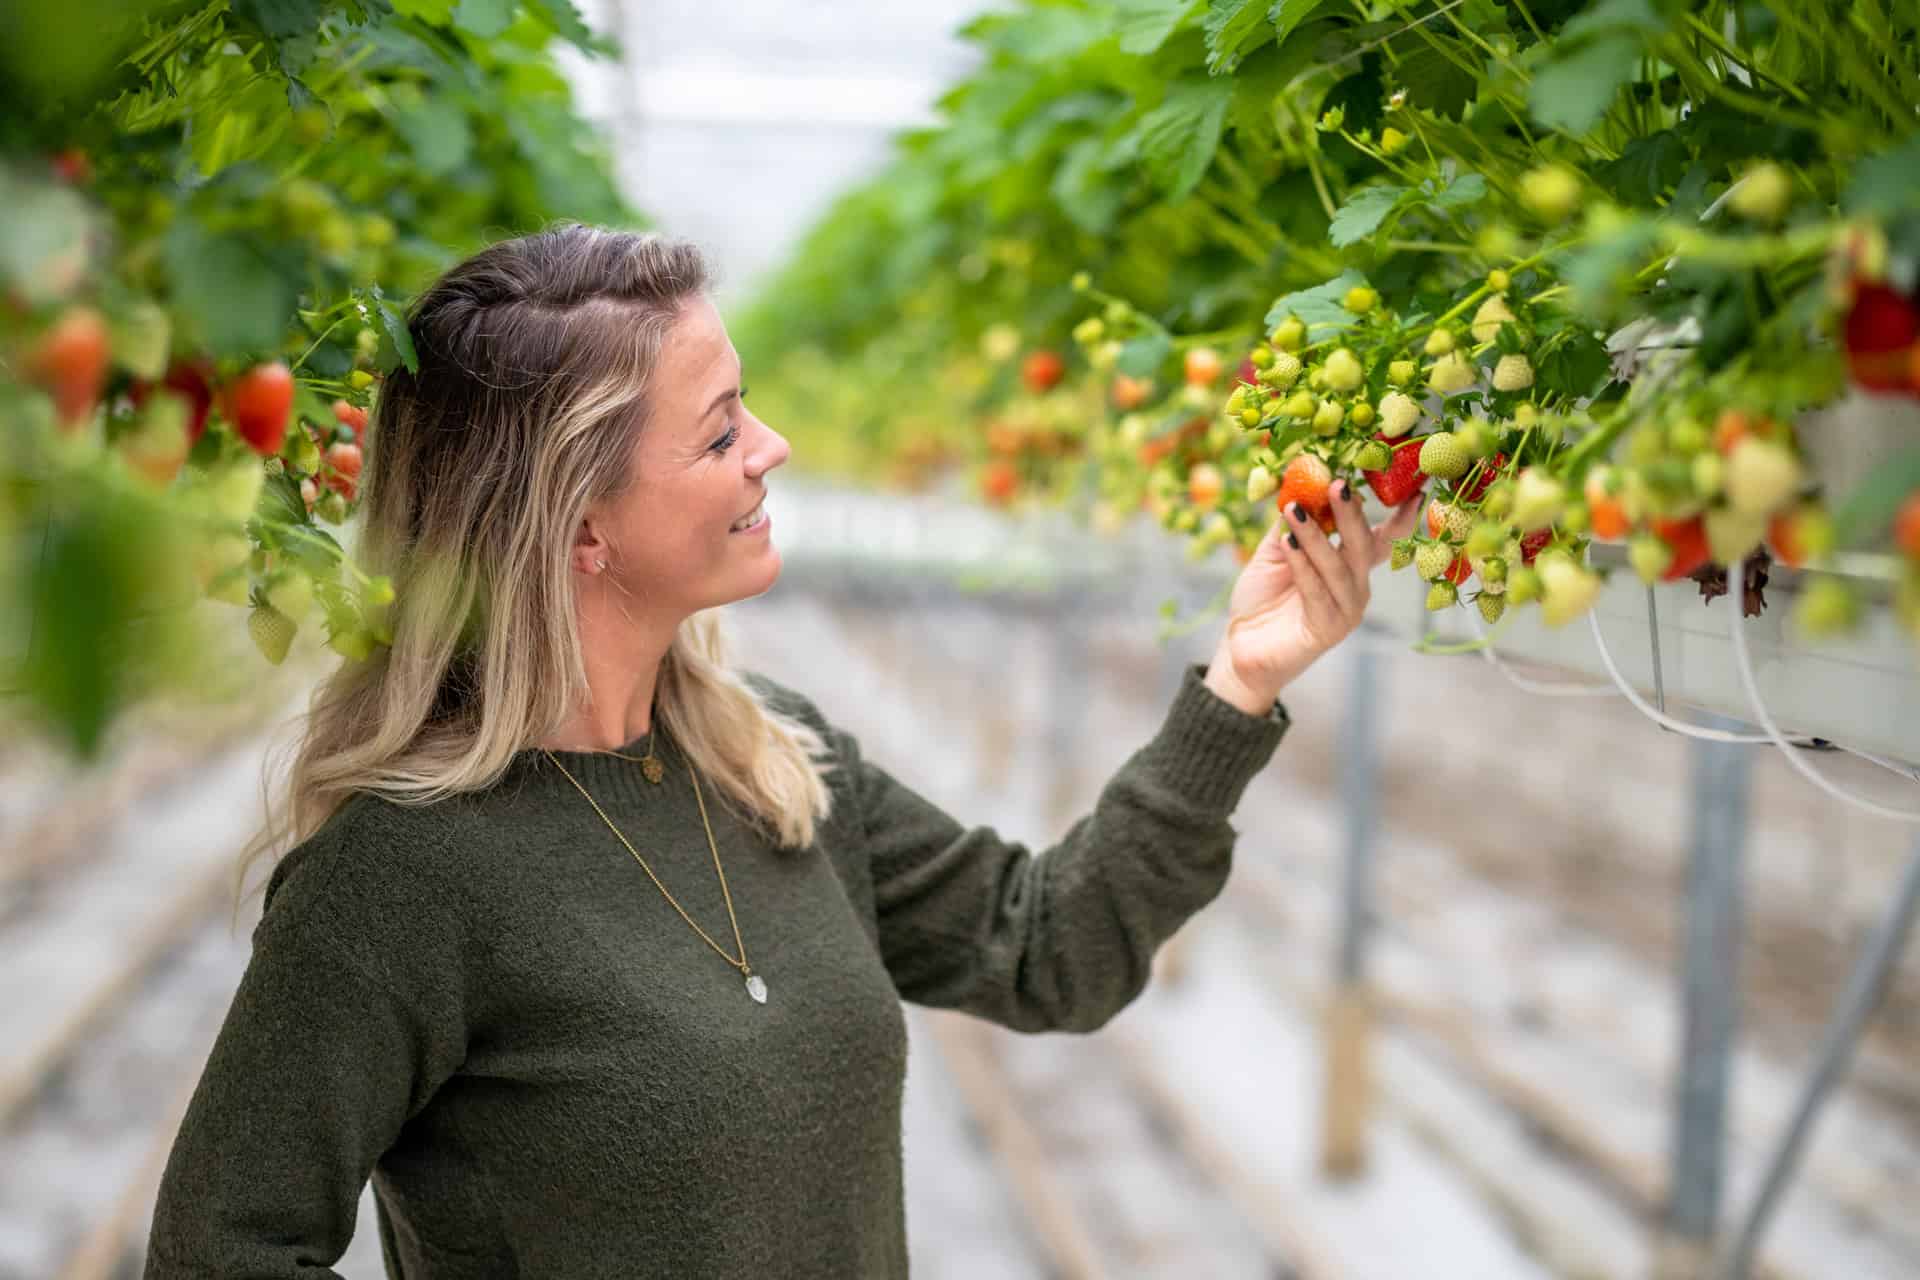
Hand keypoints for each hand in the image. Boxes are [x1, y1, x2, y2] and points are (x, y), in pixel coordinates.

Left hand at [1208, 478, 1424, 707]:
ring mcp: (1346, 610)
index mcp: (1352, 566)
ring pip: (1337, 566)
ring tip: (1294, 510)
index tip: (1415, 488)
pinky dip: (1301, 564)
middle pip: (1363, 545)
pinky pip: (1316, 590)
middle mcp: (1357, 587)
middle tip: (1339, 483)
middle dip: (1351, 513)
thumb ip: (1291, 522)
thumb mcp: (1275, 550)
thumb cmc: (1262, 596)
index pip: (1382, 537)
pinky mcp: (1328, 629)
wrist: (1241, 644)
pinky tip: (1287, 543)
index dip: (1401, 516)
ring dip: (1315, 536)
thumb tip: (1301, 480)